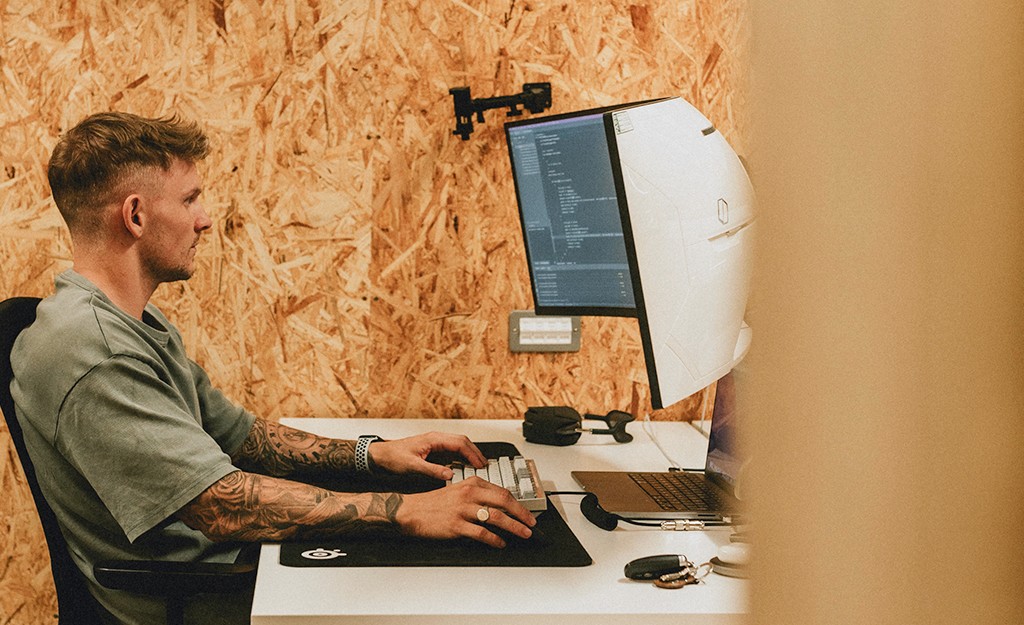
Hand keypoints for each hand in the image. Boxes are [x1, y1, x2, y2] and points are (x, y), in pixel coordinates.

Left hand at [368, 432, 486, 479]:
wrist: (379, 456)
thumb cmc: (392, 457)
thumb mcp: (412, 466)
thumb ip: (432, 470)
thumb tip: (450, 474)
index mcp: (433, 439)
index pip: (459, 443)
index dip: (472, 453)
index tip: (480, 464)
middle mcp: (436, 439)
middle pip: (463, 441)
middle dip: (475, 452)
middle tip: (485, 465)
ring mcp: (435, 443)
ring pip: (459, 445)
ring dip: (470, 454)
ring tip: (479, 466)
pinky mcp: (433, 450)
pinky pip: (452, 451)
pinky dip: (462, 457)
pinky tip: (465, 466)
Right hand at [394, 477, 536, 547]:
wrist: (411, 510)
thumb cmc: (434, 502)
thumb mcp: (458, 490)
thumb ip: (478, 495)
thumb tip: (500, 507)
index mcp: (471, 483)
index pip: (502, 492)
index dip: (518, 504)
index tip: (527, 513)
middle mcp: (469, 494)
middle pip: (504, 502)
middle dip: (521, 514)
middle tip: (531, 524)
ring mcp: (463, 510)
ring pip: (496, 517)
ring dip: (514, 527)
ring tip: (523, 534)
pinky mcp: (456, 525)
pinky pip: (481, 533)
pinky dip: (494, 539)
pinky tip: (500, 543)